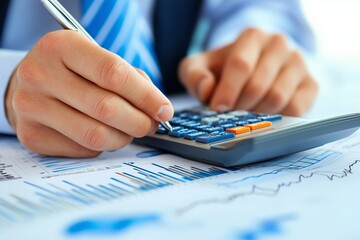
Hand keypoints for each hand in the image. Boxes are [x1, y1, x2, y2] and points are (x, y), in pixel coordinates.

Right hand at [5, 30, 172, 157]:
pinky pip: (83, 149)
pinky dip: (102, 146)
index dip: (146, 96)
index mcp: (62, 46)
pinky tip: (101, 134)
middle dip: (139, 122)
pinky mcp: (31, 135)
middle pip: (106, 108)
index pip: (113, 74)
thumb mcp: (98, 59)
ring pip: (95, 135)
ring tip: (129, 131)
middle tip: (150, 125)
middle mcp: (40, 75)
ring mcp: (31, 107)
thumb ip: (131, 79)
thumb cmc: (73, 71)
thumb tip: (160, 110)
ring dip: (123, 138)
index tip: (165, 111)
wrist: (29, 84)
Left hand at [179, 28, 317, 115]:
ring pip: (277, 98)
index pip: (240, 65)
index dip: (227, 91)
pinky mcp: (311, 84)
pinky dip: (278, 119)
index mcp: (252, 37)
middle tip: (230, 114)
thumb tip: (206, 89)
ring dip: (256, 114)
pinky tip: (265, 117)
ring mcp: (298, 64)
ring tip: (246, 114)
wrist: (254, 68)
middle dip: (239, 106)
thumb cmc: (224, 69)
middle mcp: (279, 45)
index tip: (217, 108)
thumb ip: (194, 75)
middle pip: (258, 85)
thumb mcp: (200, 67)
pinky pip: (296, 109)